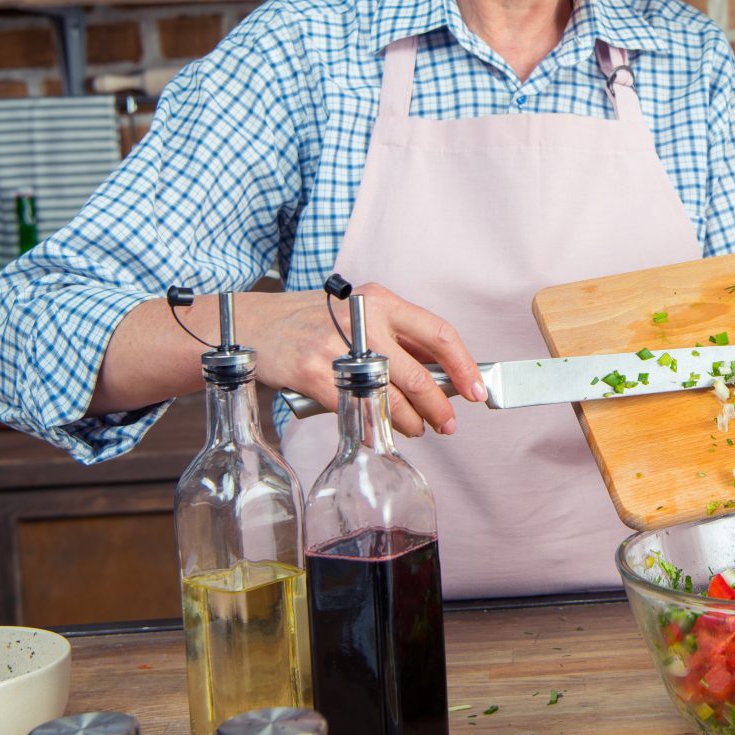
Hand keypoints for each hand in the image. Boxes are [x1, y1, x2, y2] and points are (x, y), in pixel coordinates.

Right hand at [242, 283, 485, 438]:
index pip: (438, 333)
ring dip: (411, 422)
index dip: (463, 366)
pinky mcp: (313, 373)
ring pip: (391, 397)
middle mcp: (362, 320)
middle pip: (418, 373)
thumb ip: (399, 340)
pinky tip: (380, 434)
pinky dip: (373, 428)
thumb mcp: (361, 316)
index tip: (476, 391)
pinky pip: (357, 410)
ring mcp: (337, 348)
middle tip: (449, 423)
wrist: (257, 325)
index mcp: (381, 301)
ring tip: (418, 430)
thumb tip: (445, 375)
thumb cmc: (315, 324)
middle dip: (440, 406)